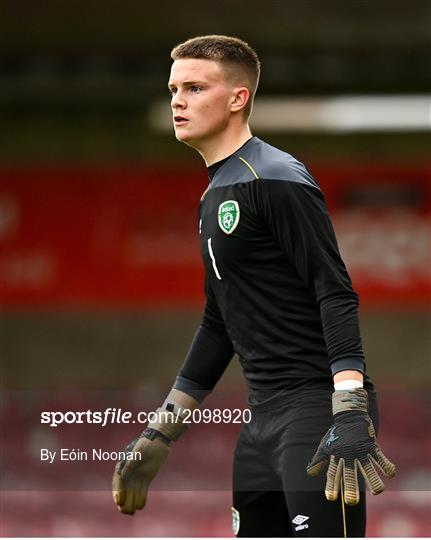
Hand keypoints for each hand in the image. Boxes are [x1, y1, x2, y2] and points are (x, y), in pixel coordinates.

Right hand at [112, 429, 169, 514]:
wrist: (158, 440)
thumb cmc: (146, 443)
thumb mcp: (137, 452)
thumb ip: (130, 464)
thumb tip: (122, 476)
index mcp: (123, 465)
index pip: (118, 481)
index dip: (118, 492)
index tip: (119, 502)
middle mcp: (129, 471)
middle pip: (125, 489)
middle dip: (124, 501)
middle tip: (125, 511)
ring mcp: (138, 474)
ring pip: (133, 491)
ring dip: (131, 502)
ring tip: (131, 513)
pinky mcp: (146, 476)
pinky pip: (142, 489)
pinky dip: (141, 497)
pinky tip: (141, 506)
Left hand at [307, 388, 395, 504]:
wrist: (349, 415)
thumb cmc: (337, 433)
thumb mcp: (325, 446)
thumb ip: (319, 460)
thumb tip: (309, 473)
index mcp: (336, 456)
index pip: (332, 473)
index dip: (331, 485)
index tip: (330, 498)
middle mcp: (348, 455)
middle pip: (349, 474)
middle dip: (351, 488)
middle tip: (352, 502)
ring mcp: (360, 450)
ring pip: (368, 468)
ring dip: (373, 479)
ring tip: (378, 491)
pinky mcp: (371, 445)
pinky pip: (380, 457)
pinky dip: (386, 465)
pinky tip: (391, 473)